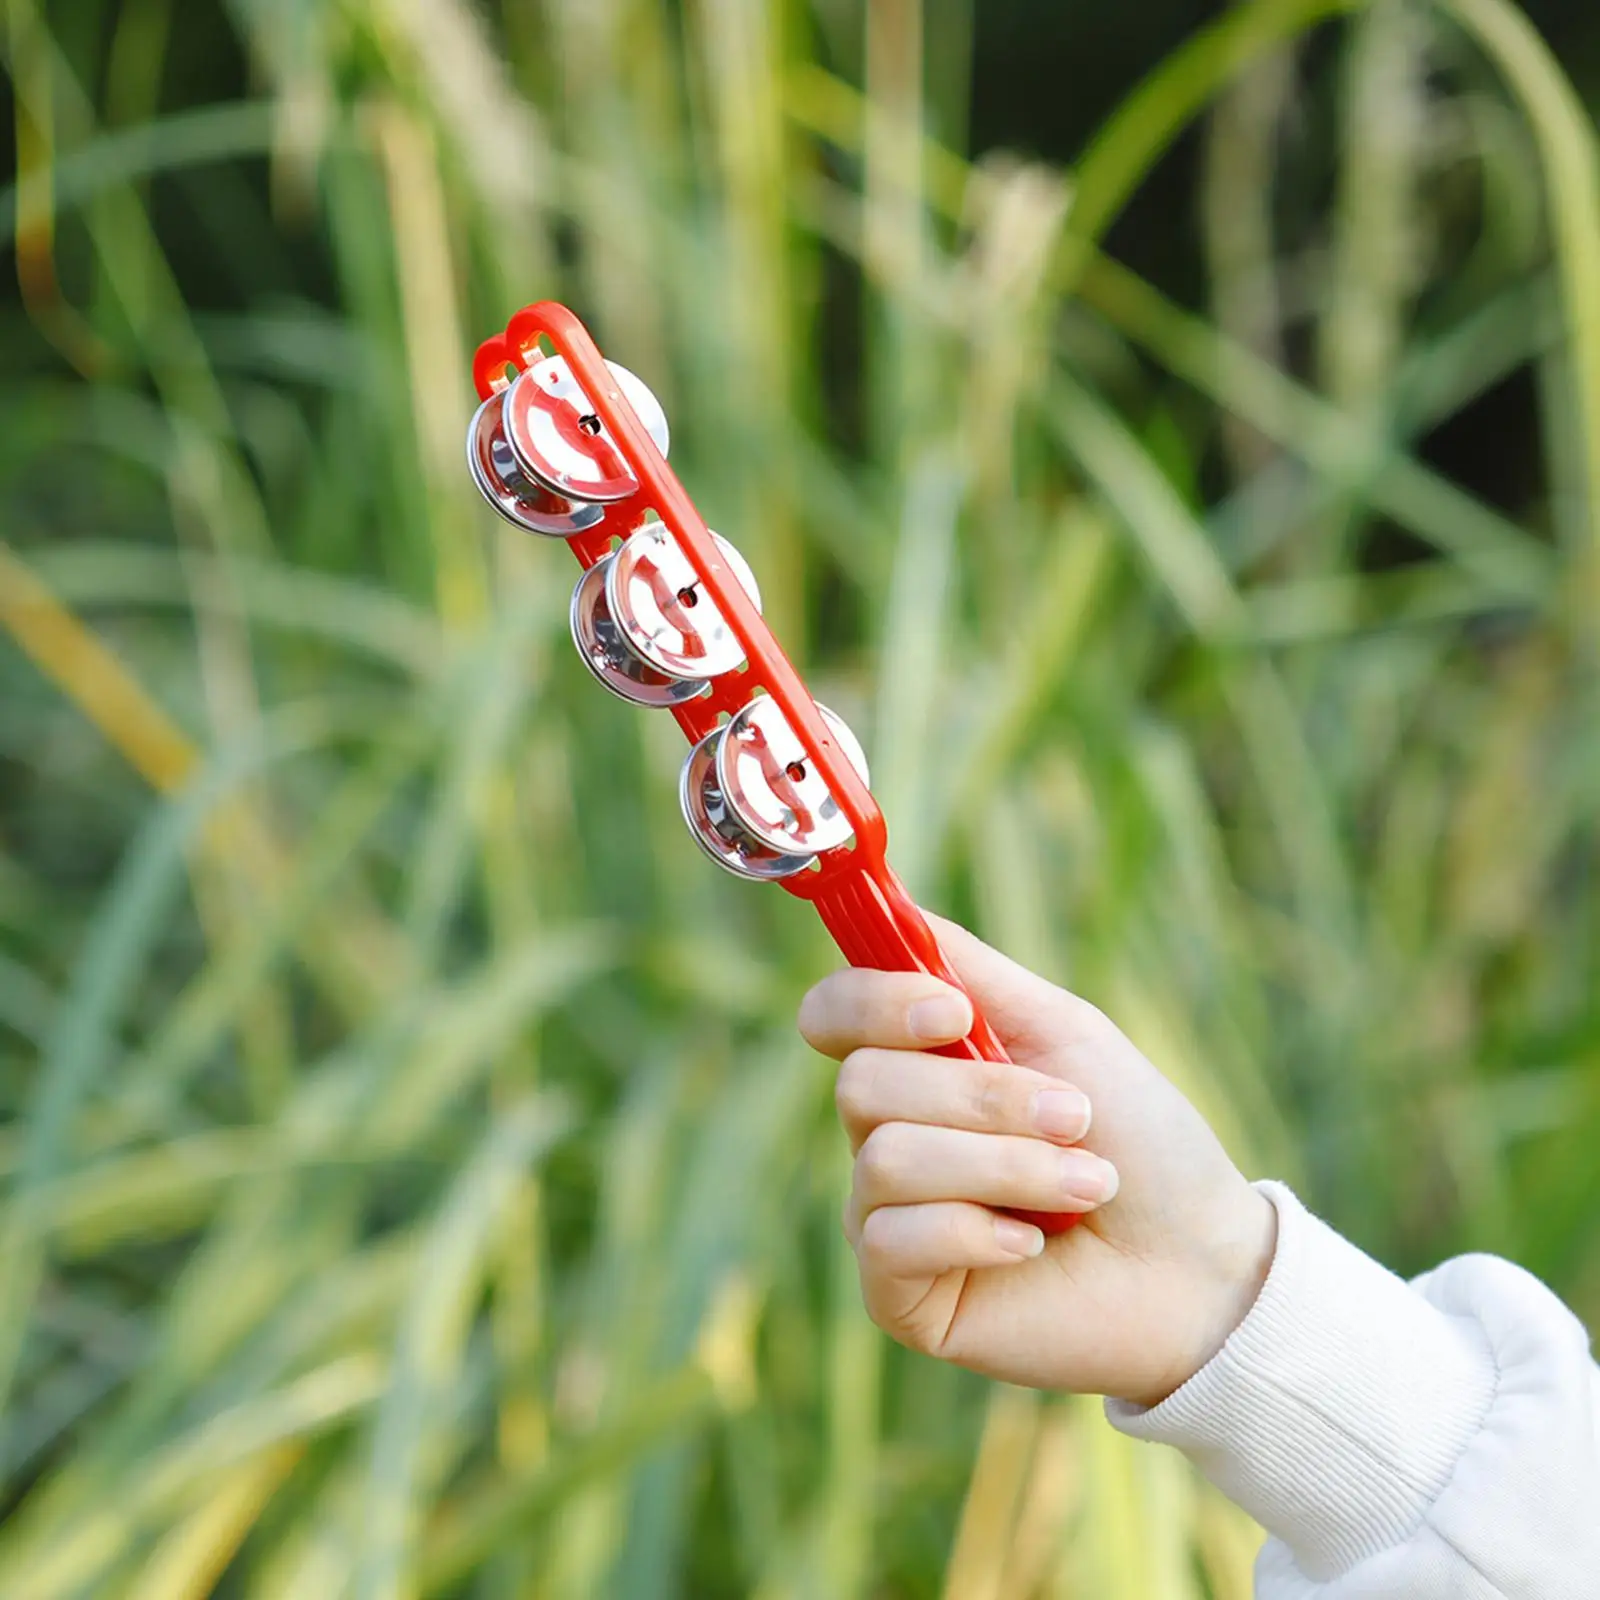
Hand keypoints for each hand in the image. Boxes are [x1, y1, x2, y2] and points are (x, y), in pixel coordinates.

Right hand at [798, 913, 1276, 1406]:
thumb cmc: (1141, 1140)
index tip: (954, 1015)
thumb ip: (969, 968)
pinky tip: (1032, 1243)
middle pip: (863, 1084)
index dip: (872, 1003)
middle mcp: (889, 1135)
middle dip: (984, 1098)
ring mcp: (886, 1216)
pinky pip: (891, 1240)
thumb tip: (893, 905)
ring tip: (1081, 1185)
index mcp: (920, 1066)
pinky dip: (978, 1231)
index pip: (833, 1014)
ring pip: (886, 1158)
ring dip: (1004, 1165)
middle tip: (1074, 1118)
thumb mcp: (1063, 1030)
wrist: (1198, 1262)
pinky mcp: (897, 1295)